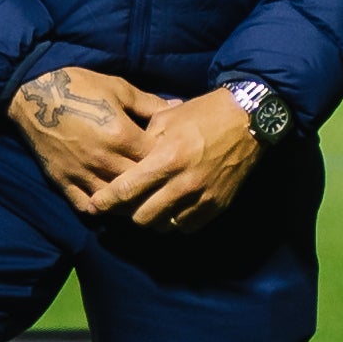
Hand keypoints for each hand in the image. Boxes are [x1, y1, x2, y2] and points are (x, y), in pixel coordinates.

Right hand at [9, 66, 159, 206]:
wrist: (33, 92)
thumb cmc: (79, 85)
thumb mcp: (118, 88)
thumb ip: (149, 103)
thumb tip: (177, 107)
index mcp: (121, 135)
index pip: (157, 160)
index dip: (169, 161)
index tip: (174, 159)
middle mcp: (104, 159)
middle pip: (140, 185)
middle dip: (154, 185)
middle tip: (163, 184)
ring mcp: (82, 173)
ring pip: (115, 202)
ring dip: (129, 203)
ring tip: (140, 199)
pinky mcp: (63, 181)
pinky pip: (85, 206)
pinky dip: (100, 209)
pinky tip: (111, 205)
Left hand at [91, 84, 266, 228]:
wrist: (248, 120)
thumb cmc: (203, 114)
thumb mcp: (165, 120)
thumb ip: (142, 144)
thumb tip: (124, 165)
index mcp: (167, 158)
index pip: (126, 190)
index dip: (105, 202)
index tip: (94, 205)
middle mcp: (184, 183)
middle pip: (142, 216)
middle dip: (127, 213)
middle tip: (124, 205)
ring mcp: (203, 197)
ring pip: (164, 226)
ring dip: (151, 220)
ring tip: (147, 207)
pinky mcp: (218, 205)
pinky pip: (187, 227)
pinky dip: (174, 222)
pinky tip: (171, 209)